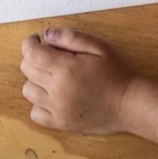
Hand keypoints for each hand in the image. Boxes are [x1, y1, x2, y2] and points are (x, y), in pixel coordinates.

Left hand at [19, 29, 136, 134]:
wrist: (130, 104)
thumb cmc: (117, 72)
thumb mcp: (98, 46)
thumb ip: (70, 37)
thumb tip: (46, 34)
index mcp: (67, 68)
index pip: (31, 53)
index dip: (30, 43)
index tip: (37, 40)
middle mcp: (58, 90)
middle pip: (27, 69)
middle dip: (34, 58)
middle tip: (50, 57)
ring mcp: (58, 109)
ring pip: (28, 90)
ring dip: (35, 80)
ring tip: (52, 77)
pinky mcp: (61, 123)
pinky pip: (35, 113)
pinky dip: (39, 104)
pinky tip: (53, 97)